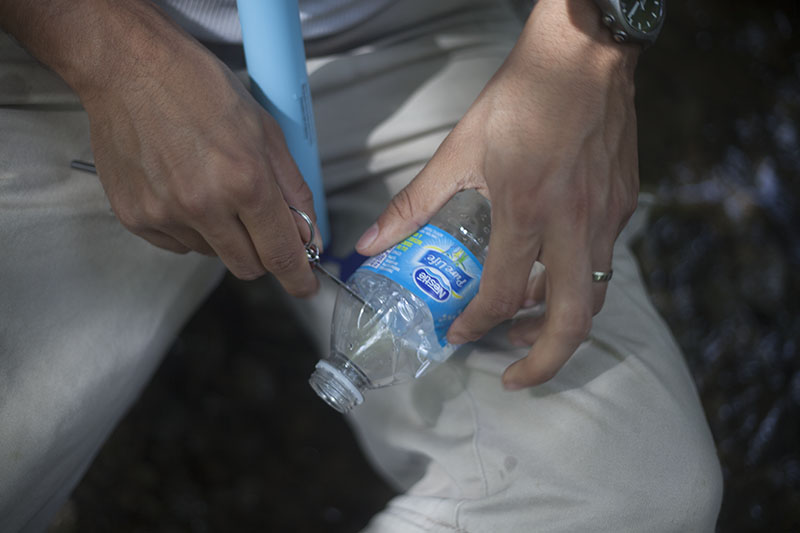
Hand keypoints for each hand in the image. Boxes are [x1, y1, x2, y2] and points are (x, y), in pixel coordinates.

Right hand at [76, 3, 319, 295]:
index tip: (304, 287)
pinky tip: (182, 190)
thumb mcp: (264, 129)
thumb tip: (310, 233)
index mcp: (244, 181)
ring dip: (224, 236)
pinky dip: (190, 229)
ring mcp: (165, 215)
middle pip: (248, 266)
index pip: (280, 253)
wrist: (129, 67)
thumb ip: (292, 187)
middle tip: (259, 224)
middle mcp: (204, 205)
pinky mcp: (136, 217)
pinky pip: (178, 244)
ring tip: (210, 187)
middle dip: (263, 254)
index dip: (297, 278)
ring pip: (212, 255)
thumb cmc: (199, 87)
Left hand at [355, 0, 639, 386]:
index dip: (477, 325)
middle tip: (514, 376)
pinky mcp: (623, 205)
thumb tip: (370, 242)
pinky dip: (574, 284)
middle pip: (572, 321)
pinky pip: (601, 262)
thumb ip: (414, 203)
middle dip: (543, 362)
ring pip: (592, 296)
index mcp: (527, 209)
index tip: (460, 335)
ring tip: (523, 327)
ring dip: (557, 324)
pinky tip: (548, 273)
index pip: (502, 294)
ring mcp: (606, 217)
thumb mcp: (460, 149)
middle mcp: (574, 223)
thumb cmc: (521, 98)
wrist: (583, 55)